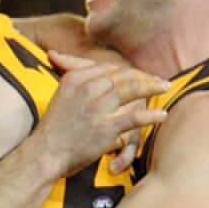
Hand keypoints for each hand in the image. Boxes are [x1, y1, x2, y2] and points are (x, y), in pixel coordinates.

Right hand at [36, 51, 168, 177]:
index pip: (108, 68)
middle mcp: (86, 89)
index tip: (138, 75)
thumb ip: (70, 76)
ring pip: (131, 91)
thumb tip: (56, 53)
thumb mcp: (59, 95)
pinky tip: (162, 115)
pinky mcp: (105, 128)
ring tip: (164, 88)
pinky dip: (151, 116)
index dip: (127, 71)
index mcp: (75, 79)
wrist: (43, 154)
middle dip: (143, 77)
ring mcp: (96, 108)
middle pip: (122, 76)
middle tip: (158, 81)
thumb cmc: (52, 128)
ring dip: (151, 88)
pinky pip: (134, 118)